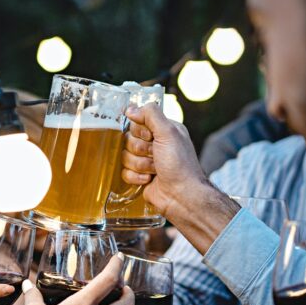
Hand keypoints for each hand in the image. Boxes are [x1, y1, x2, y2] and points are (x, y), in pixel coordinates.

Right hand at [121, 104, 239, 253]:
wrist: (181, 196)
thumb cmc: (180, 165)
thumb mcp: (169, 133)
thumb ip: (151, 115)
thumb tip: (131, 108)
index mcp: (163, 130)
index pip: (137, 121)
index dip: (141, 131)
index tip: (151, 137)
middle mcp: (154, 143)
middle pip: (128, 139)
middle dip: (140, 150)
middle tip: (155, 155)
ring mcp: (146, 160)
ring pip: (125, 156)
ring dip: (140, 165)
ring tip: (155, 170)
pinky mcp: (139, 176)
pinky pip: (124, 172)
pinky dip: (135, 177)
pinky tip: (149, 180)